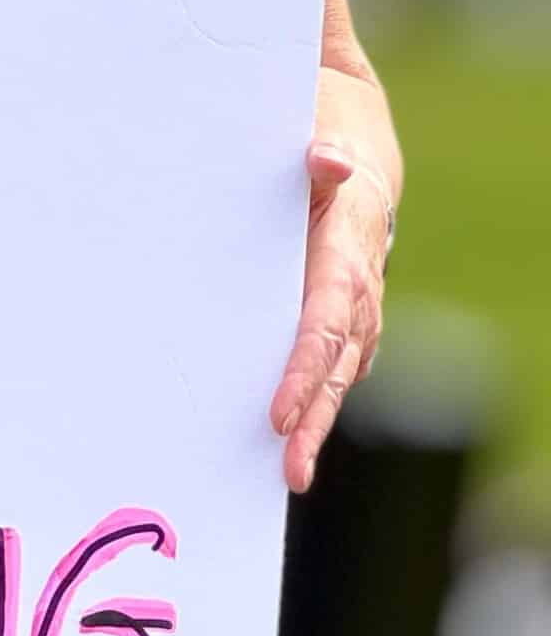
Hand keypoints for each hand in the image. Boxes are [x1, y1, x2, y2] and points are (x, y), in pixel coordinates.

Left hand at [269, 136, 392, 495]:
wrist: (354, 186)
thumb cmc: (317, 180)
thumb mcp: (313, 164)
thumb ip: (317, 163)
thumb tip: (324, 161)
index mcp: (342, 266)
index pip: (322, 329)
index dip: (302, 373)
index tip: (279, 414)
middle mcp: (356, 303)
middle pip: (333, 373)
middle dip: (313, 424)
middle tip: (289, 471)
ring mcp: (354, 325)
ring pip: (336, 385)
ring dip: (315, 429)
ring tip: (288, 474)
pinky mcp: (344, 337)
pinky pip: (331, 379)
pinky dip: (316, 413)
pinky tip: (288, 446)